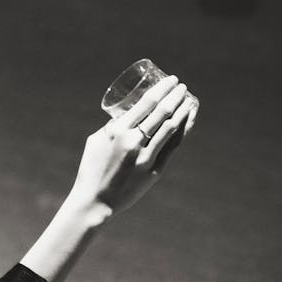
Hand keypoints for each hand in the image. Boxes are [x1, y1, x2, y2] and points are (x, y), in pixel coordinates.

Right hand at [72, 75, 195, 218]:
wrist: (95, 201)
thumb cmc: (92, 168)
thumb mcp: (96, 140)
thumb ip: (113, 126)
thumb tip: (129, 113)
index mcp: (117, 131)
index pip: (147, 103)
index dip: (162, 89)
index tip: (171, 80)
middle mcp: (133, 142)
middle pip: (162, 112)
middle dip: (175, 96)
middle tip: (182, 86)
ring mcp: (145, 158)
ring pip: (171, 128)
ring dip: (182, 111)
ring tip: (189, 99)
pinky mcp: (154, 171)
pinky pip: (172, 146)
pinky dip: (182, 131)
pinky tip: (187, 120)